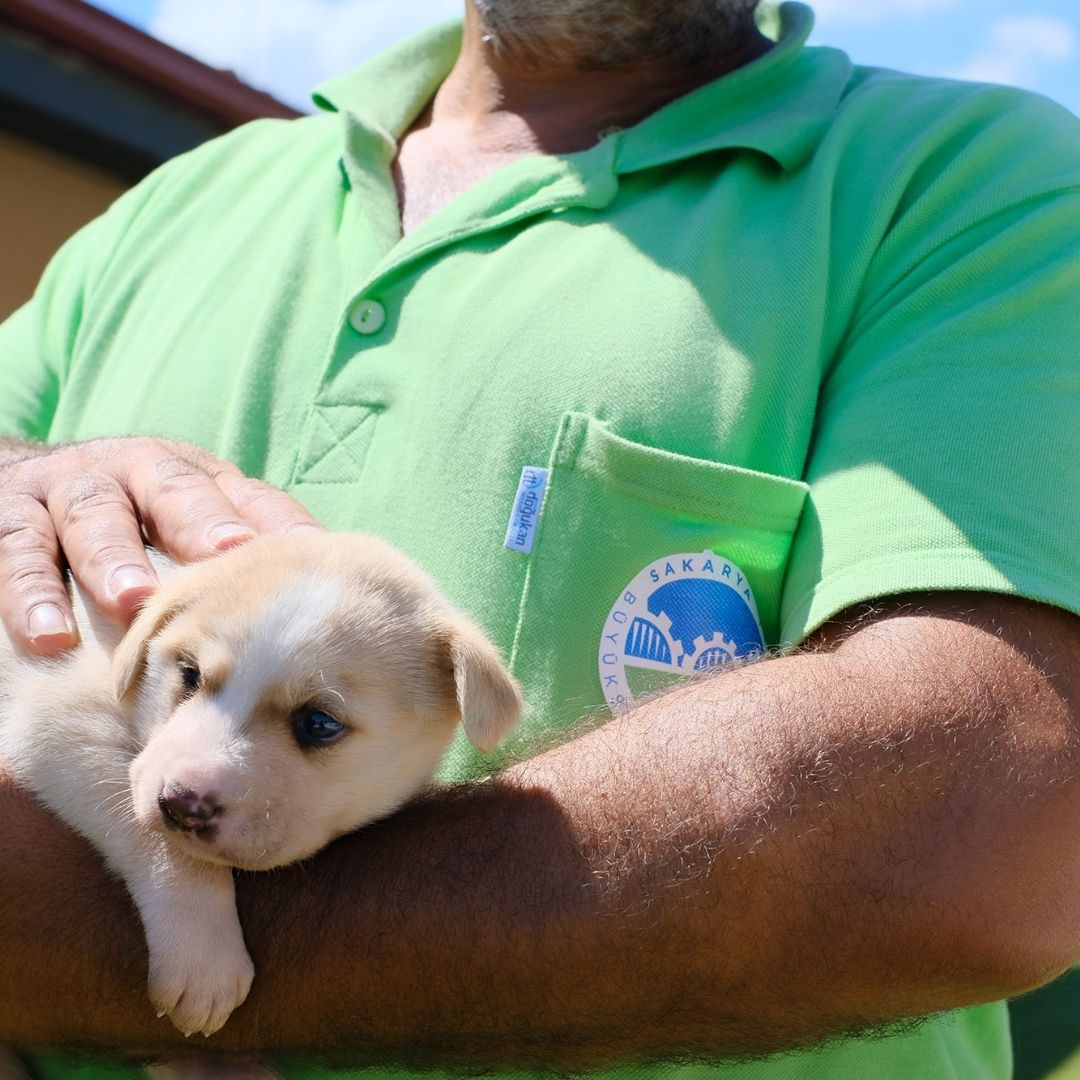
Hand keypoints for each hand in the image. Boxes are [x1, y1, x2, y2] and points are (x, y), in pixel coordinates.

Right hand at [0, 437, 320, 654]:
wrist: (21, 483)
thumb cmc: (131, 528)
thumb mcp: (183, 528)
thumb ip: (235, 557)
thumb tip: (314, 614)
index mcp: (192, 476)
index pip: (245, 496)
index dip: (278, 522)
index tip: (311, 553)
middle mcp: (134, 471)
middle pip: (173, 489)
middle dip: (201, 521)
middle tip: (228, 554)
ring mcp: (69, 487)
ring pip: (94, 515)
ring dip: (114, 557)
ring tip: (133, 600)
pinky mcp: (8, 512)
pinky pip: (18, 550)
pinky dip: (31, 593)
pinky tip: (49, 637)